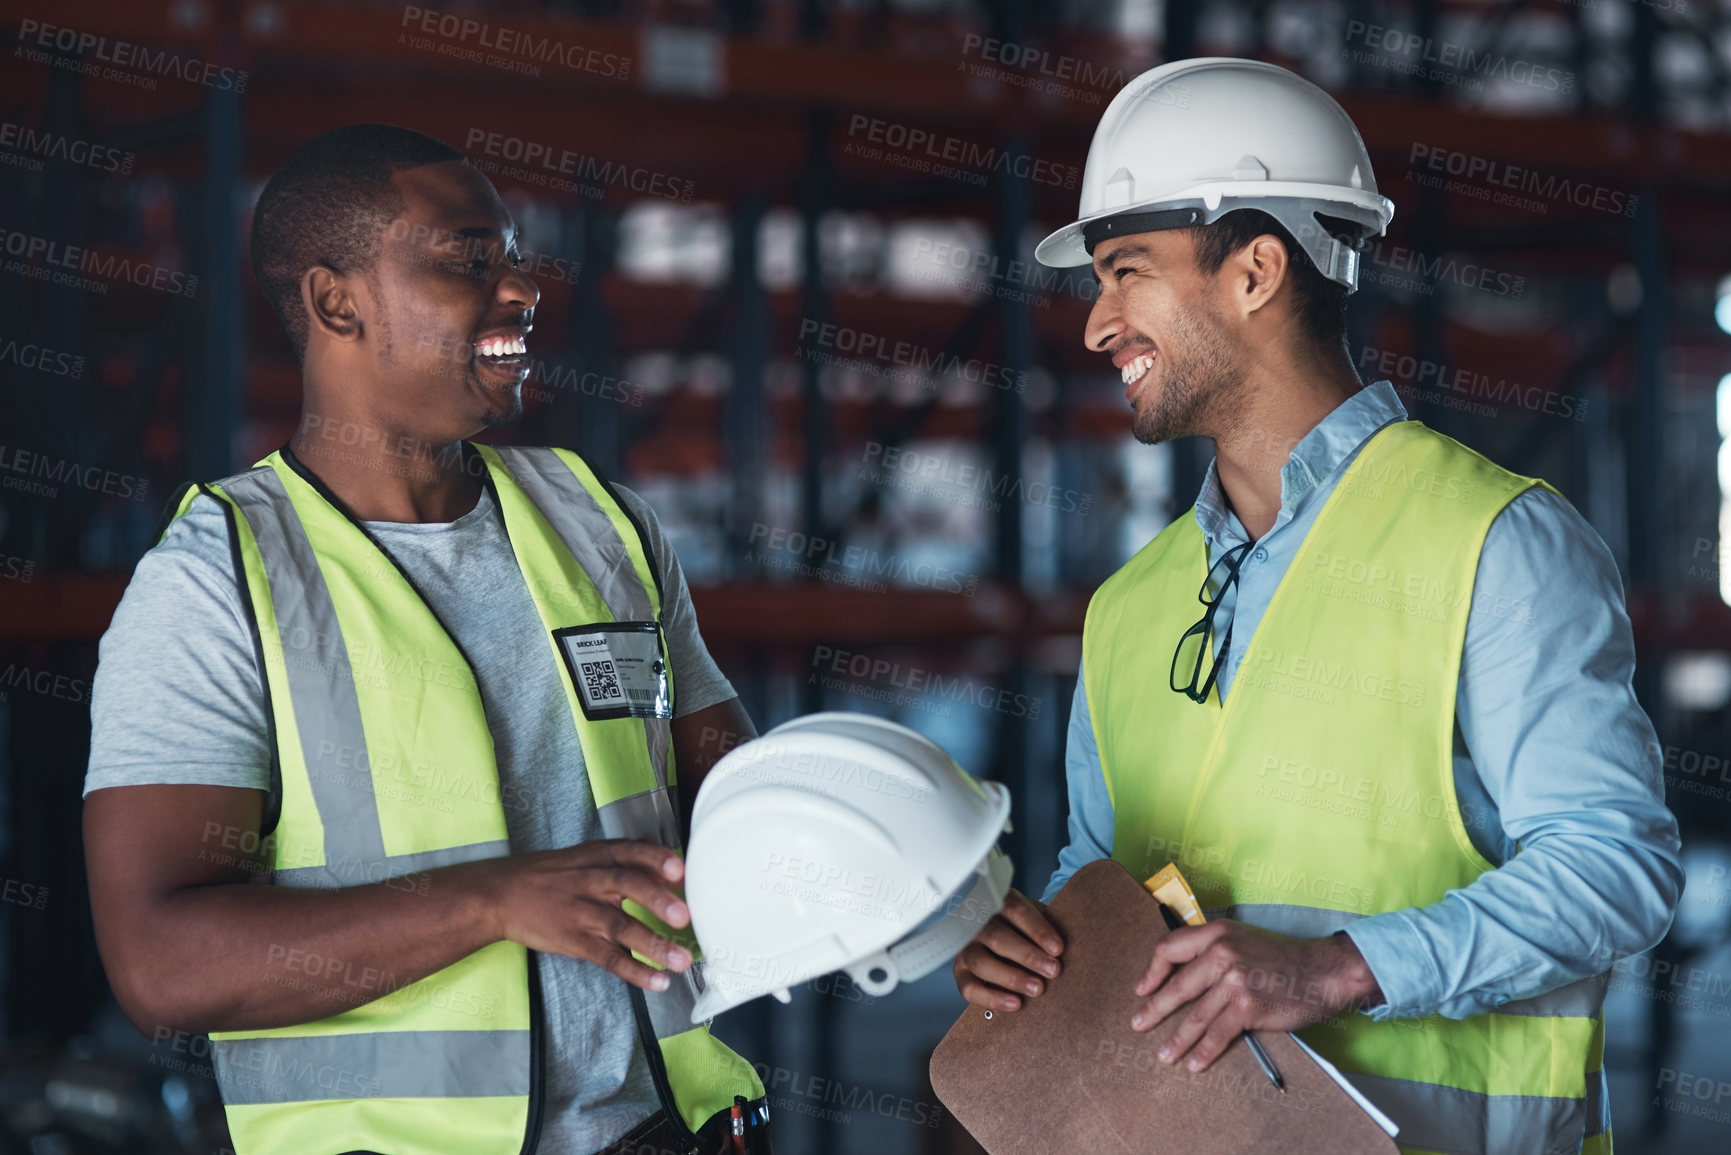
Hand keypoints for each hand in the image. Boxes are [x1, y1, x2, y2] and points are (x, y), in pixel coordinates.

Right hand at [483, 839, 695, 991]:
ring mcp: (582, 912)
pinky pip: (607, 957)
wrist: (502, 894)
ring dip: (653, 944)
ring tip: (681, 960)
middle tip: (684, 916)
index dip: (657, 859)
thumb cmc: (555, 875)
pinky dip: (634, 970)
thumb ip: (631, 864)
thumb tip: (680, 873)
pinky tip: (657, 981)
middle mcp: (593, 880)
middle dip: (657, 900)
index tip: (680, 870)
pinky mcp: (574, 940)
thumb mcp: (589, 857)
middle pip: (628, 885)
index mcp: (601, 856)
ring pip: (621, 926)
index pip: (632, 851)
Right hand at [952, 889, 1063, 1010]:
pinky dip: (992, 997)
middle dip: (1028, 955)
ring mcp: (965, 947)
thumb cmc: (1025, 927)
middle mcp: (977, 923)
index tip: (1058, 948)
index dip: (1037, 929)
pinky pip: (969, 988)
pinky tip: (1015, 1003)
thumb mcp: (1036, 917)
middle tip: (1053, 971)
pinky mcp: (960, 971)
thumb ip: (1049, 926)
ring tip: (1037, 989)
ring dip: (1011, 977)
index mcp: (998, 901)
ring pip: (981, 962)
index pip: (1015, 911)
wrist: (1002, 934)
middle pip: (997, 937)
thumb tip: (1075, 943)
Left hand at [1129, 922, 1382, 1072]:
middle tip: (1139, 1024)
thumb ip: (1213, 951)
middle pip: (1177, 985)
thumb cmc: (1282, 958)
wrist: (1321, 971)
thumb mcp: (1242, 940)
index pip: (1169, 948)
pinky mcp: (1247, 1006)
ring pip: (1195, 1015)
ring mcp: (1234, 980)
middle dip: (1155, 1009)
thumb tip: (1184, 975)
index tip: (1142, 988)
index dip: (1152, 971)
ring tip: (1165, 1054)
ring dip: (1177, 1039)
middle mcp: (1222, 953)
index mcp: (1216, 933)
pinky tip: (1195, 1063)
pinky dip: (1204, 1051)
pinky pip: (1218, 1033)